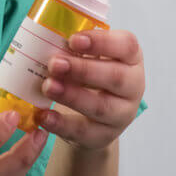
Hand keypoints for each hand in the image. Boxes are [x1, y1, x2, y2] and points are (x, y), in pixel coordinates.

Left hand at [39, 28, 144, 149]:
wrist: (90, 115)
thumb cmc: (86, 74)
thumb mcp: (83, 57)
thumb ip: (71, 48)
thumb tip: (42, 40)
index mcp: (129, 58)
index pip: (127, 45)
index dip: (102, 42)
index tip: (74, 40)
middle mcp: (132, 86)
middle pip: (115, 77)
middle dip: (83, 70)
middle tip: (54, 63)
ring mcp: (122, 113)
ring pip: (101, 107)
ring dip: (72, 96)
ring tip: (48, 86)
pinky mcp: (105, 135)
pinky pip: (84, 131)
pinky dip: (61, 124)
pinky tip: (44, 116)